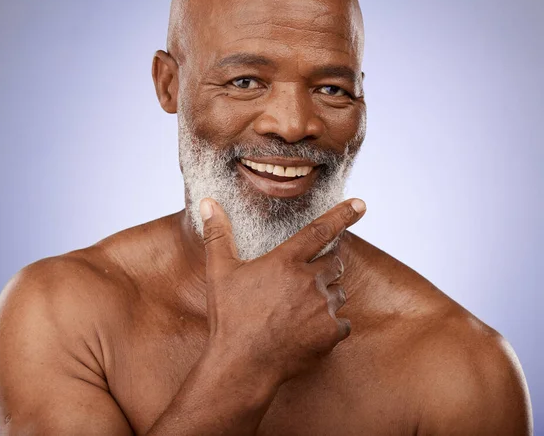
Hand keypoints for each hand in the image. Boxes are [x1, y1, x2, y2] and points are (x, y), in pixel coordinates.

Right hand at [200, 197, 365, 382]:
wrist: (242, 365)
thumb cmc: (229, 317)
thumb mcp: (219, 272)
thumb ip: (217, 234)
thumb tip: (207, 203)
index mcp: (285, 261)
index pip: (320, 230)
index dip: (342, 214)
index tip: (361, 203)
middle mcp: (309, 280)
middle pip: (333, 262)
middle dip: (323, 267)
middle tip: (302, 282)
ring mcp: (322, 307)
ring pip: (339, 291)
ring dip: (327, 295)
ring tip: (300, 309)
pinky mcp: (331, 332)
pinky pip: (343, 322)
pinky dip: (331, 324)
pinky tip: (309, 330)